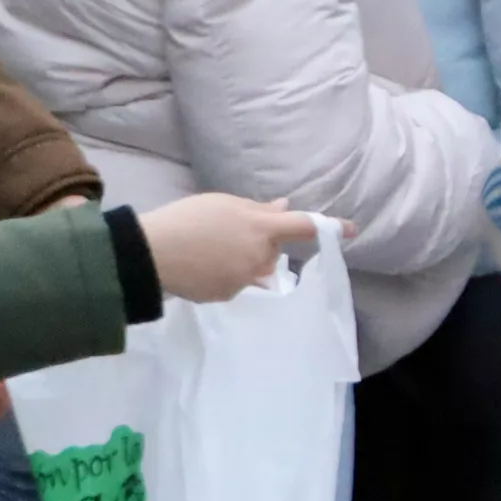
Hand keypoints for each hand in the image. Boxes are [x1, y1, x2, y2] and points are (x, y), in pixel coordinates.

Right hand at [139, 193, 325, 303]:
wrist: (149, 255)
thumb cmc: (186, 220)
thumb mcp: (222, 204)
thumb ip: (257, 209)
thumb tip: (284, 206)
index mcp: (262, 229)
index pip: (302, 227)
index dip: (329, 227)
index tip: (352, 230)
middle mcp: (260, 258)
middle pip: (271, 252)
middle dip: (257, 243)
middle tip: (224, 233)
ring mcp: (245, 281)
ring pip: (252, 269)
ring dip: (239, 260)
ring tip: (205, 250)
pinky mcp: (228, 296)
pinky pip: (234, 283)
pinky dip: (222, 275)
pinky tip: (199, 266)